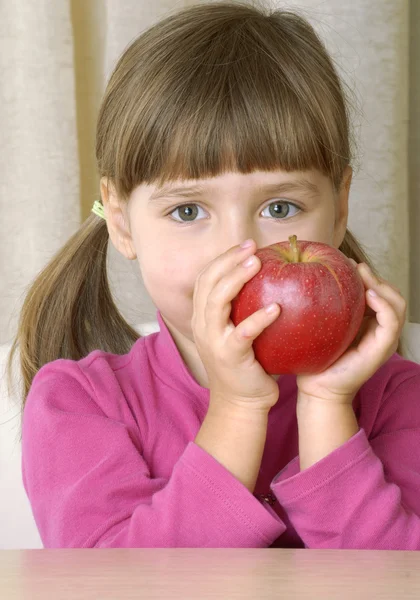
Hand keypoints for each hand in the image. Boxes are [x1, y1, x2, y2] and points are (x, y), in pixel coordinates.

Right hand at [192, 239, 280, 411]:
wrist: (239, 404)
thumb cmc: (245, 364)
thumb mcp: (235, 332)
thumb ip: (241, 309)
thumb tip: (267, 279)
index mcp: (203, 317)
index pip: (206, 278)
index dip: (223, 258)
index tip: (245, 245)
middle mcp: (203, 325)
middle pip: (208, 282)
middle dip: (229, 260)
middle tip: (252, 247)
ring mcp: (213, 341)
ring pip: (217, 301)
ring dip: (237, 278)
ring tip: (258, 263)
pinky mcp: (230, 357)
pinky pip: (243, 333)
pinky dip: (258, 319)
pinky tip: (276, 307)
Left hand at [296, 261, 406, 404]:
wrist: (316, 389)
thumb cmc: (313, 358)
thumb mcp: (320, 325)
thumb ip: (323, 305)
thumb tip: (311, 275)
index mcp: (367, 322)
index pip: (378, 291)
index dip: (367, 275)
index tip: (346, 264)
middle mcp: (379, 328)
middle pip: (390, 293)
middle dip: (375, 276)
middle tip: (354, 267)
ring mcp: (384, 338)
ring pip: (397, 303)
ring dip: (381, 285)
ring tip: (362, 275)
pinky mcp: (382, 348)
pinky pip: (392, 321)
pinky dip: (383, 304)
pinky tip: (368, 294)